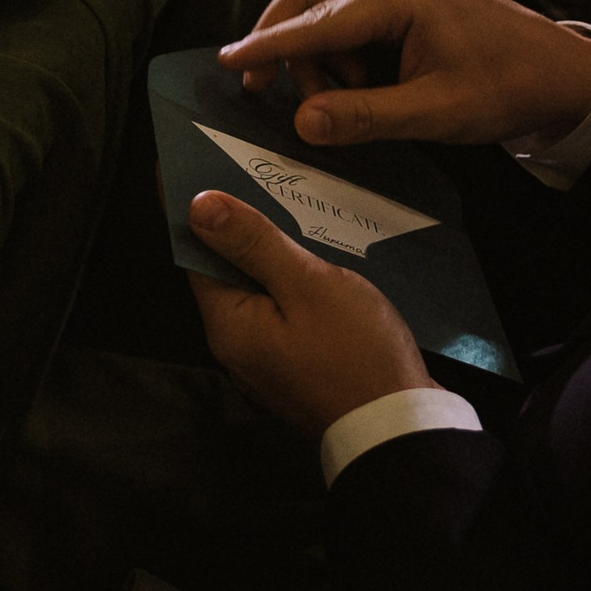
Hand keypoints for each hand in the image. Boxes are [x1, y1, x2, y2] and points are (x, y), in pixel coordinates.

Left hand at [187, 190, 433, 436]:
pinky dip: (285, 277)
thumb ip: (253, 244)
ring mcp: (265, 359)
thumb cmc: (357, 354)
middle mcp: (235, 345)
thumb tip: (197, 205)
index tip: (190, 161)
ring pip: (253, 289)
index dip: (191, 206)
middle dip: (230, 222)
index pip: (194, 252)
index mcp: (227, 324)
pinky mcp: (295, 365)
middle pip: (222, 270)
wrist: (399, 429)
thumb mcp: (307, 286)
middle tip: (242, 166)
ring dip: (262, 249)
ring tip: (278, 198)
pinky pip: (278, 309)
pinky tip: (308, 252)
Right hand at [221, 0, 590, 146]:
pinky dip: (336, 35)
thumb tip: (302, 120)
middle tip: (259, 85)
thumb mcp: (435, 114)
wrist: (565, 72)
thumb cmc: (507, 90)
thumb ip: (364, 116)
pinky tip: (354, 77)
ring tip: (327, 94)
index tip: (228, 63)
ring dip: (311, 39)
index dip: (268, 45)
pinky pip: (353, 0)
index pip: (317, 19)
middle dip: (279, 35)